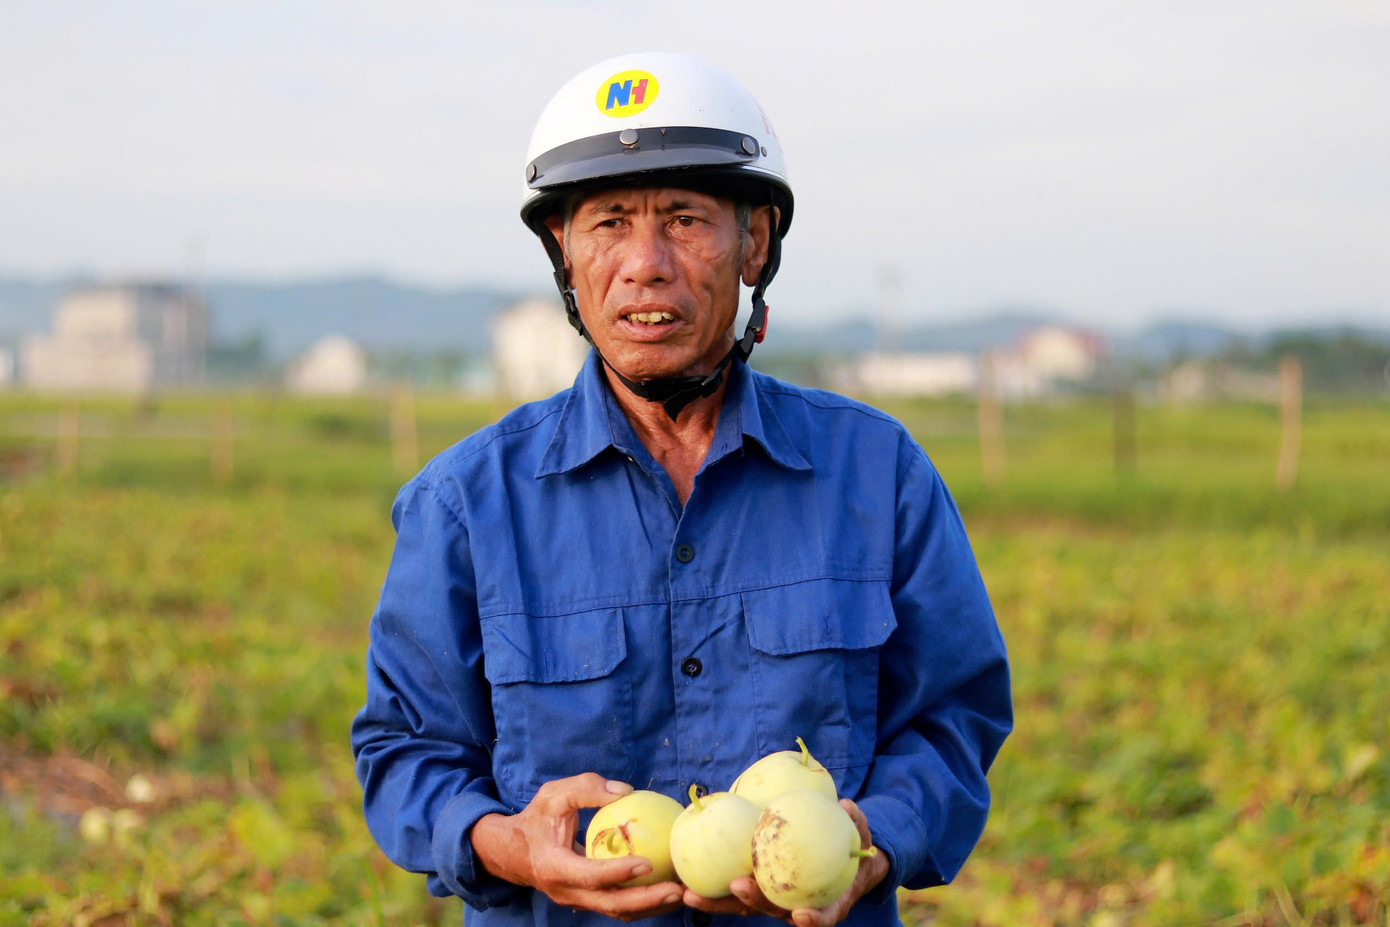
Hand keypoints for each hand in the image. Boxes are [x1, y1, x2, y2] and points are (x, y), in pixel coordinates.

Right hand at [471, 773, 684, 920]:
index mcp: (554, 867)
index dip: (618, 873)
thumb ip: (585, 788)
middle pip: (610, 904)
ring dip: (650, 906)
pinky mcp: (587, 900)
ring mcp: (577, 900)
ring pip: (616, 911)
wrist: (512, 852)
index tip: (647, 864)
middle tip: (676, 890)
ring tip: (681, 894)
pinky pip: (617, 906)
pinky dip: (642, 902)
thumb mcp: (552, 795)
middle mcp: (566, 891)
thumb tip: (625, 791)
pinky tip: (665, 889)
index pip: (589, 876)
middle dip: (646, 901)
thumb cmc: (536, 819)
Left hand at [682, 798, 888, 925]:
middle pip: (771, 910)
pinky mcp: (754, 887)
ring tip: (689, 894)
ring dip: (716, 903)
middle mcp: (794, 907)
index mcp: (828, 903)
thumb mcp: (863, 837)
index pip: (822, 916)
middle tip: (737, 886)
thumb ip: (857, 824)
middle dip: (752, 902)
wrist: (840, 860)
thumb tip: (846, 805)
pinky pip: (730, 888)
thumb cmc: (853, 849)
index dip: (814, 920)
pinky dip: (709, 887)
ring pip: (742, 906)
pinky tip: (684, 877)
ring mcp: (771, 898)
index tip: (801, 916)